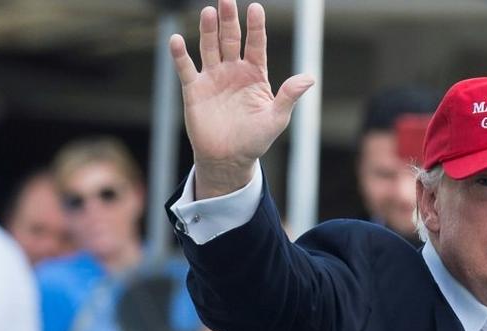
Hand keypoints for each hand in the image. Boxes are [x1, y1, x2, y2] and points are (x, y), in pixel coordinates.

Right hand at [169, 0, 313, 198]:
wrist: (228, 159)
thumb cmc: (255, 140)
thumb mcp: (277, 118)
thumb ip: (289, 96)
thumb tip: (309, 77)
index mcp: (255, 74)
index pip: (256, 44)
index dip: (256, 27)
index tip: (256, 8)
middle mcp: (233, 71)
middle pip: (231, 39)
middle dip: (229, 20)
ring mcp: (213, 78)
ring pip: (209, 47)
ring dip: (208, 30)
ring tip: (209, 12)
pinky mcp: (194, 89)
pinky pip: (185, 68)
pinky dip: (180, 55)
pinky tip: (176, 40)